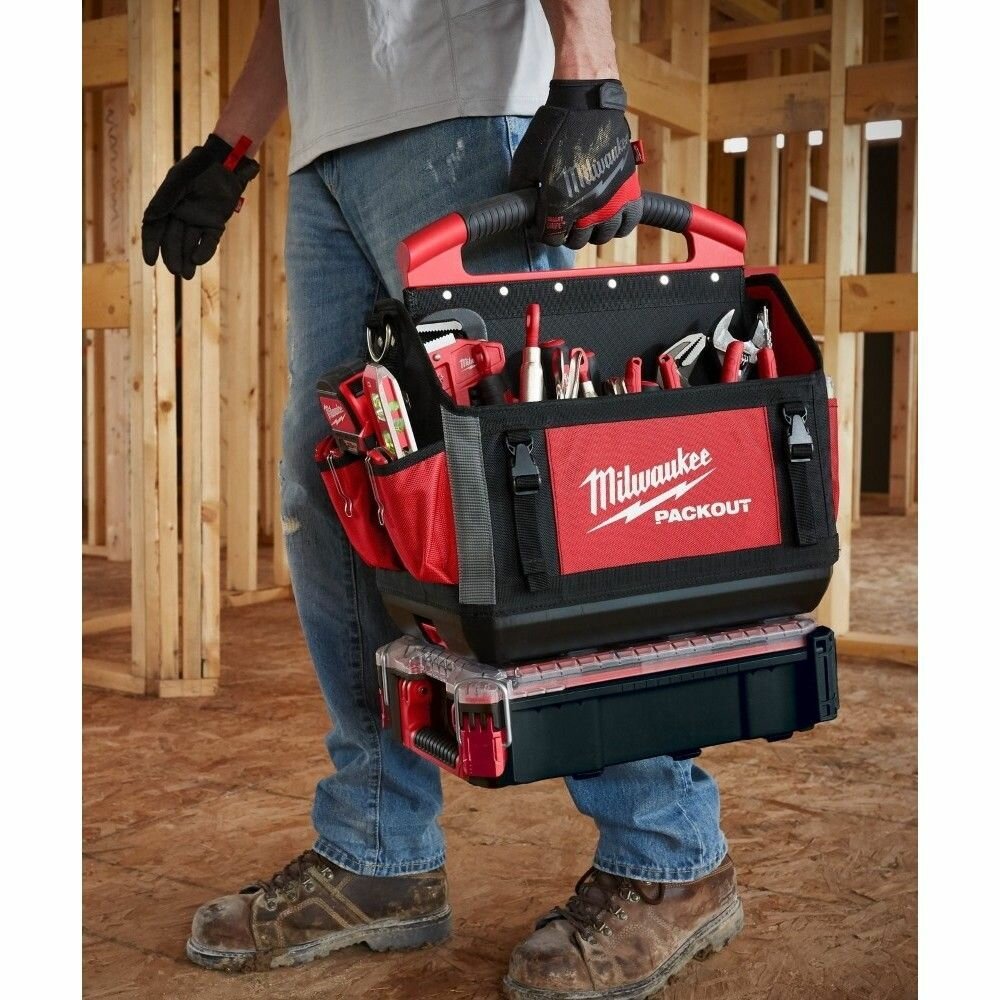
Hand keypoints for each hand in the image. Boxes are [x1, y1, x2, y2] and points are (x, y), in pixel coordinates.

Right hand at [141, 134, 259, 278]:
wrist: (225, 161)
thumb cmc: (198, 166)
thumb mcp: (179, 180)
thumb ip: (166, 198)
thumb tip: (149, 219)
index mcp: (167, 205)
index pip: (154, 229)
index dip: (151, 246)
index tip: (150, 261)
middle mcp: (181, 215)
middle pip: (172, 241)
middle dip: (172, 257)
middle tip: (175, 271)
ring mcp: (198, 220)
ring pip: (189, 245)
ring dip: (186, 260)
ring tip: (186, 275)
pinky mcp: (216, 223)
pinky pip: (209, 241)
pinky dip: (204, 251)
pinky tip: (198, 259)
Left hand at [509, 79, 641, 249]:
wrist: (588, 103)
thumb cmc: (556, 127)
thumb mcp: (526, 159)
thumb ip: (522, 188)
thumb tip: (522, 207)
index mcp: (559, 201)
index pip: (551, 237)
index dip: (543, 232)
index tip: (542, 223)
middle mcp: (587, 207)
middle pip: (576, 241)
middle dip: (566, 233)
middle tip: (563, 218)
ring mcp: (611, 200)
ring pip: (603, 236)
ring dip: (591, 231)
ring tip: (585, 219)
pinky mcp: (629, 189)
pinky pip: (628, 223)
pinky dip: (618, 225)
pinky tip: (608, 217)